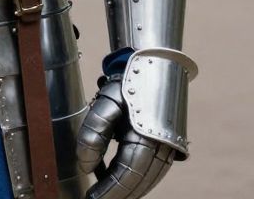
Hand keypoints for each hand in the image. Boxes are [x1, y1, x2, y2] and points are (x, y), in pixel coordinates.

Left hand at [76, 76, 174, 198]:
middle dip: (117, 195)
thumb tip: (85, 166)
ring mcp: (168, 148)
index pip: (128, 172)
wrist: (152, 68)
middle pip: (139, 182)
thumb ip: (94, 132)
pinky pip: (149, 171)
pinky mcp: (166, 148)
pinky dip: (132, 178)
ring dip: (126, 189)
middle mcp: (163, 145)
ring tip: (103, 194)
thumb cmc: (128, 84)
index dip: (110, 190)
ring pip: (146, 180)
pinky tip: (111, 178)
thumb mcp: (106, 101)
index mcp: (149, 134)